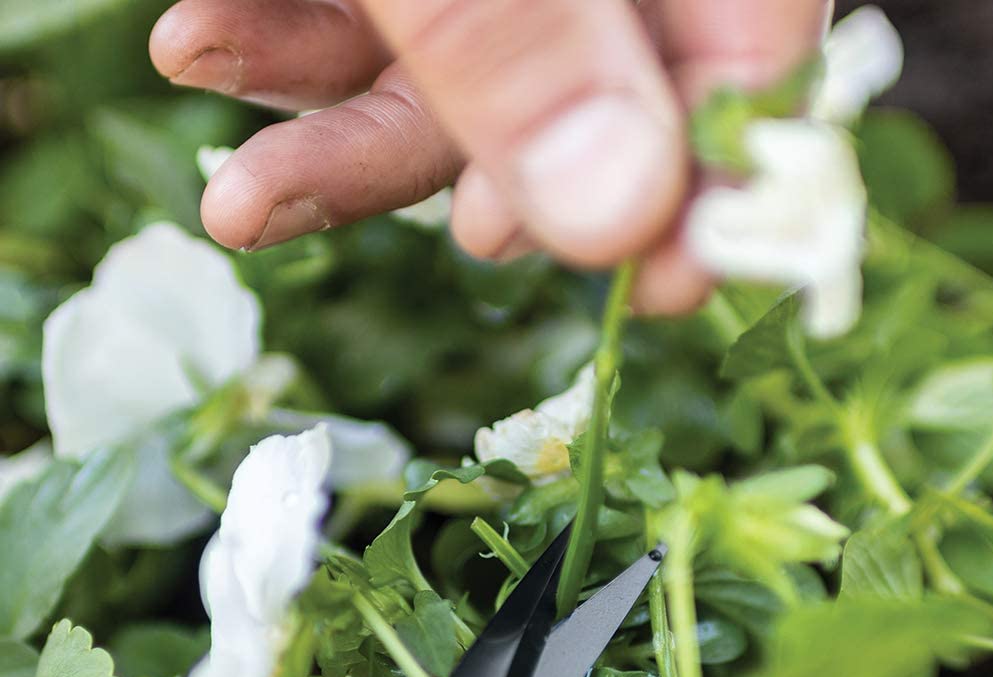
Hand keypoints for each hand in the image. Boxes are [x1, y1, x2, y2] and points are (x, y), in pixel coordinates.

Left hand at [149, 0, 828, 312]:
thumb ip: (523, 24)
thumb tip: (613, 216)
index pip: (744, 33)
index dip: (713, 170)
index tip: (675, 283)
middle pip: (591, 66)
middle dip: (515, 169)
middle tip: (497, 252)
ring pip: (452, 54)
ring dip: (349, 134)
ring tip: (252, 205)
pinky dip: (278, 33)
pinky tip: (196, 44)